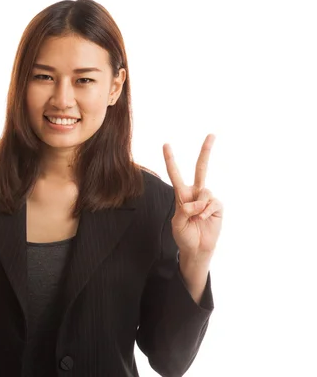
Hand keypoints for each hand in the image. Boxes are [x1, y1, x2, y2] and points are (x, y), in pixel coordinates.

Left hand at [163, 134, 222, 260]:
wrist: (197, 248)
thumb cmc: (184, 235)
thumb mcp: (177, 222)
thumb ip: (185, 209)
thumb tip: (198, 202)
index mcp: (181, 194)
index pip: (175, 174)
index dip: (170, 160)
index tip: (166, 144)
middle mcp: (196, 193)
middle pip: (201, 168)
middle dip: (206, 151)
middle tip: (212, 134)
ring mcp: (208, 199)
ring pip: (205, 192)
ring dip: (199, 206)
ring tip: (196, 218)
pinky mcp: (218, 206)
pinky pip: (212, 203)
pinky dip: (206, 212)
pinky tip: (203, 219)